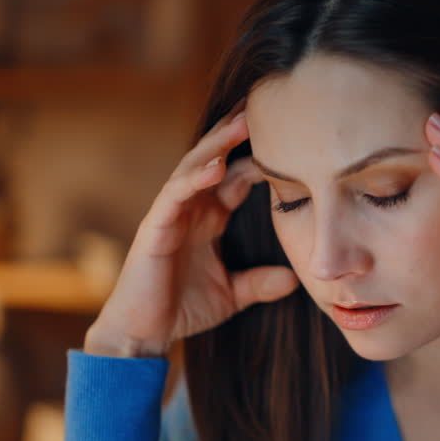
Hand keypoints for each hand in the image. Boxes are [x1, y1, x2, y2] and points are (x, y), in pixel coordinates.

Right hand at [85, 107, 299, 356]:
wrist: (144, 335)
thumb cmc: (182, 309)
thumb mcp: (233, 294)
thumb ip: (261, 284)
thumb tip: (295, 280)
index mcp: (210, 217)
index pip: (239, 176)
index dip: (262, 156)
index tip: (292, 137)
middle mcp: (191, 208)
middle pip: (217, 159)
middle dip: (238, 134)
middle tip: (266, 105)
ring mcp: (171, 213)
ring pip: (194, 167)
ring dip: (218, 144)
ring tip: (241, 122)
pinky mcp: (155, 226)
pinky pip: (175, 194)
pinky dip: (194, 177)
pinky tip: (215, 166)